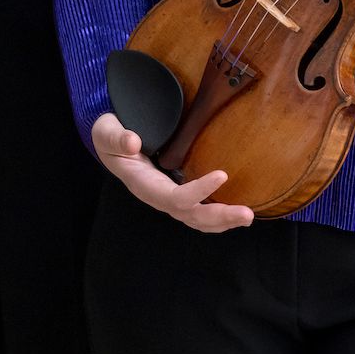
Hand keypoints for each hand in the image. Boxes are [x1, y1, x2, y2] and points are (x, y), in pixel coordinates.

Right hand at [91, 115, 252, 232]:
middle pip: (190, 216)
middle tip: (247, 214)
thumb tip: (132, 142)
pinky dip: (217, 217)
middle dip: (219, 217)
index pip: (174, 196)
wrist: (110, 142)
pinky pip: (197, 212)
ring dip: (223, 221)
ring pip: (196, 219)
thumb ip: (116, 137)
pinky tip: (236, 214)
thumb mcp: (106, 132)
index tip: (222, 175)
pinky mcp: (176, 195)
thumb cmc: (110, 137)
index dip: (198, 191)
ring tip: (247, 217)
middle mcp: (157, 197)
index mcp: (143, 185)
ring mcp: (167, 198)